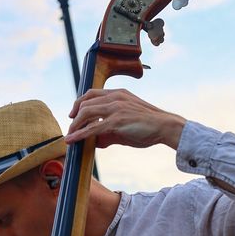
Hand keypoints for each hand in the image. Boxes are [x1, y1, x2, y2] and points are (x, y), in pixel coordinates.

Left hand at [65, 88, 185, 149]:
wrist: (165, 126)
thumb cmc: (148, 127)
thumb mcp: (126, 126)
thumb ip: (110, 132)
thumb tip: (97, 142)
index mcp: (119, 94)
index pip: (92, 94)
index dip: (79, 103)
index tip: (73, 114)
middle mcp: (115, 97)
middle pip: (85, 102)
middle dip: (74, 115)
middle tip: (70, 128)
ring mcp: (115, 108)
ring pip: (86, 113)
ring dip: (75, 125)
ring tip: (69, 136)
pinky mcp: (116, 122)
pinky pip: (92, 128)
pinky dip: (79, 134)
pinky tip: (72, 140)